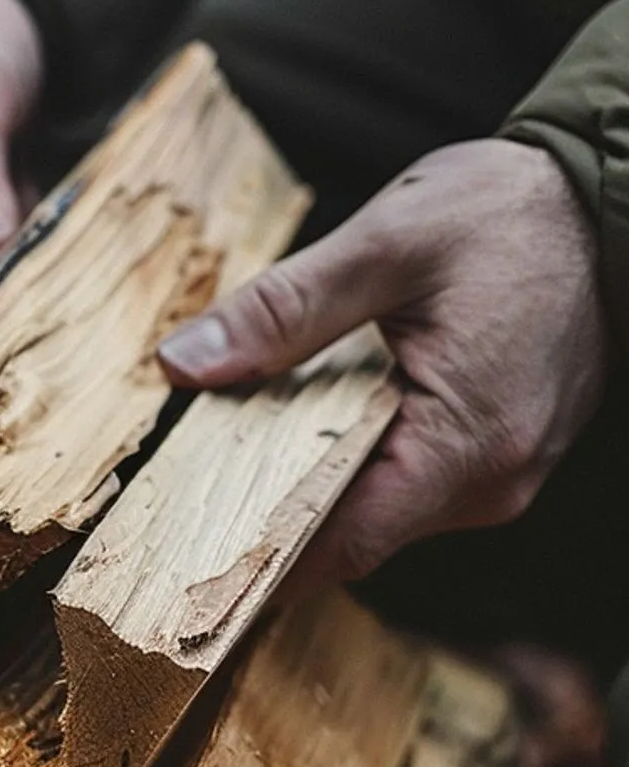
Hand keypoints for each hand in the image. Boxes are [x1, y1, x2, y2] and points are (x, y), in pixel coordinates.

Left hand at [158, 139, 608, 588]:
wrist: (610, 200)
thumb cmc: (514, 215)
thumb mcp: (385, 243)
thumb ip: (281, 310)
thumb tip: (184, 362)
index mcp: (467, 444)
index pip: (341, 546)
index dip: (256, 564)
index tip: (180, 565)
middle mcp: (492, 482)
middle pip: (352, 535)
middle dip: (268, 518)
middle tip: (180, 497)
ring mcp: (501, 474)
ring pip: (377, 510)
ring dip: (308, 487)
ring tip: (231, 452)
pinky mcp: (499, 454)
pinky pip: (408, 482)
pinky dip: (351, 462)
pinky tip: (305, 428)